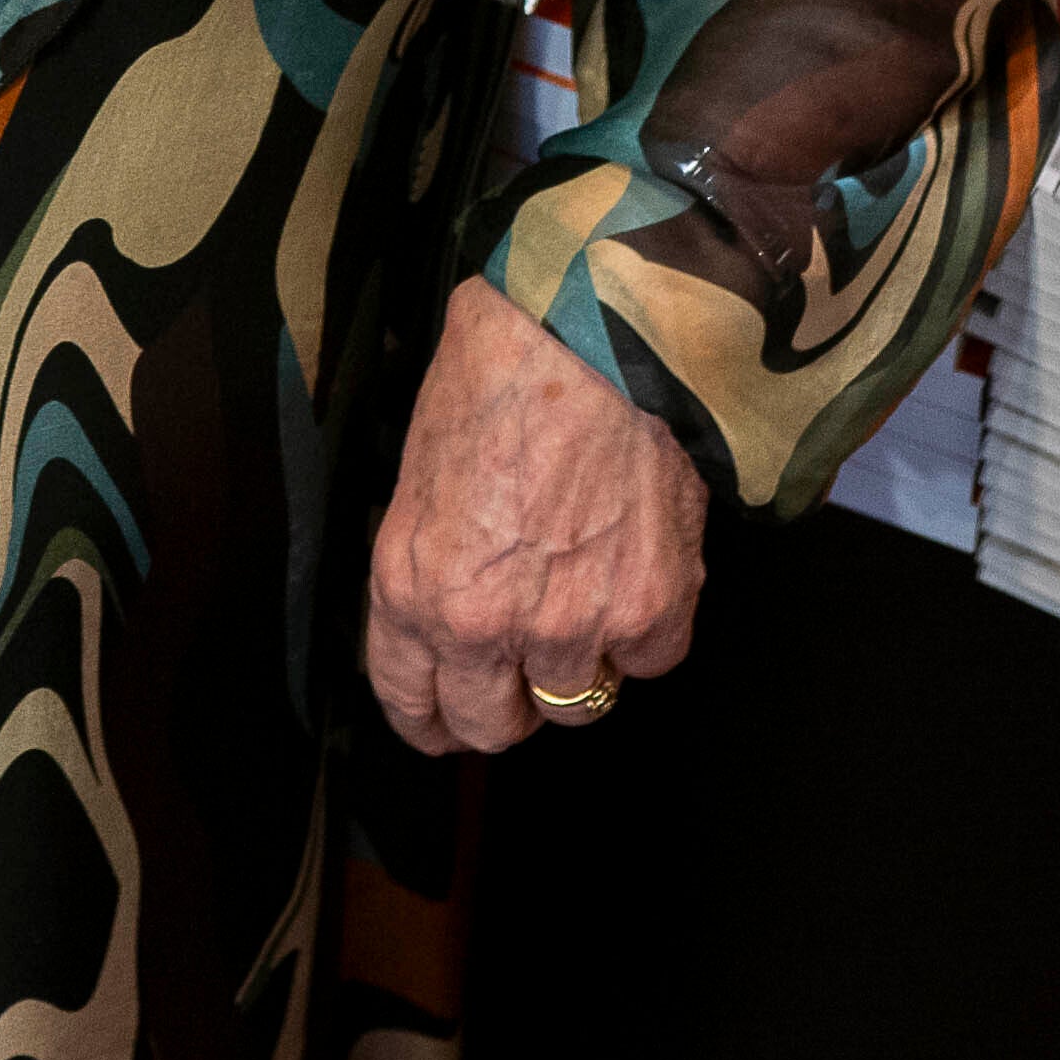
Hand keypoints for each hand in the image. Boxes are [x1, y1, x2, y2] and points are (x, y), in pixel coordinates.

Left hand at [362, 277, 703, 752]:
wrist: (591, 333)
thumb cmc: (503, 375)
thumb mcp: (420, 474)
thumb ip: (432, 563)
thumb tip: (451, 605)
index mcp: (411, 588)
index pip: (410, 699)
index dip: (430, 719)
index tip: (443, 723)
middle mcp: (484, 624)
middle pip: (492, 727)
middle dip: (505, 707)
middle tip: (524, 672)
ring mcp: (571, 626)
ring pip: (577, 705)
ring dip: (582, 665)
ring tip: (589, 597)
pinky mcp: (650, 610)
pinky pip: (650, 662)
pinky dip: (647, 630)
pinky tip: (638, 572)